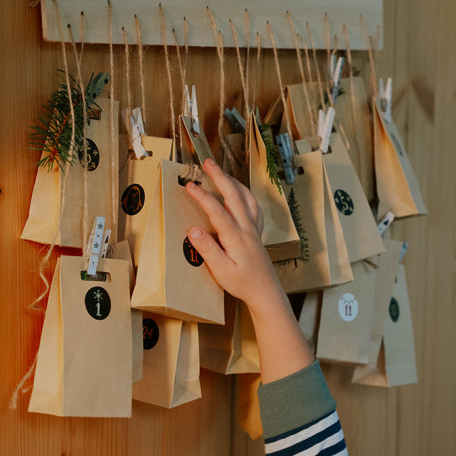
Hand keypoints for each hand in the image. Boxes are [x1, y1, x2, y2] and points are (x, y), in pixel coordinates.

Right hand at [185, 159, 284, 315]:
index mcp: (235, 236)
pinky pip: (254, 207)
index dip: (202, 196)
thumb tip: (193, 230)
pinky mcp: (257, 233)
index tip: (189, 185)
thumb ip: (207, 249)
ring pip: (246, 198)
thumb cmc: (242, 283)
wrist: (265, 291)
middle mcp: (246, 228)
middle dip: (220, 177)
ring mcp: (254, 229)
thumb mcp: (221, 270)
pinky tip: (241, 193)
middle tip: (208, 163)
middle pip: (233, 196)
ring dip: (233, 182)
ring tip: (222, 172)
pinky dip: (246, 194)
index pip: (216, 211)